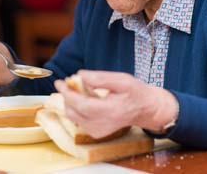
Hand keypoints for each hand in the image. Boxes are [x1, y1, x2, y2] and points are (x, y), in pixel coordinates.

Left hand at [54, 70, 178, 137]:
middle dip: (67, 96)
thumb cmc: (136, 93)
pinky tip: (85, 99)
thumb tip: (79, 75)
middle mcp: (102, 124)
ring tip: (78, 90)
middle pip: (73, 111)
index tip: (59, 82)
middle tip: (69, 83)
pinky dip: (77, 109)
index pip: (80, 104)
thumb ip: (100, 78)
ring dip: (71, 102)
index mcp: (109, 111)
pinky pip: (79, 120)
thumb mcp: (122, 80)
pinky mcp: (97, 133)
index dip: (67, 93)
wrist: (147, 109)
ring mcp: (98, 131)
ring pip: (74, 117)